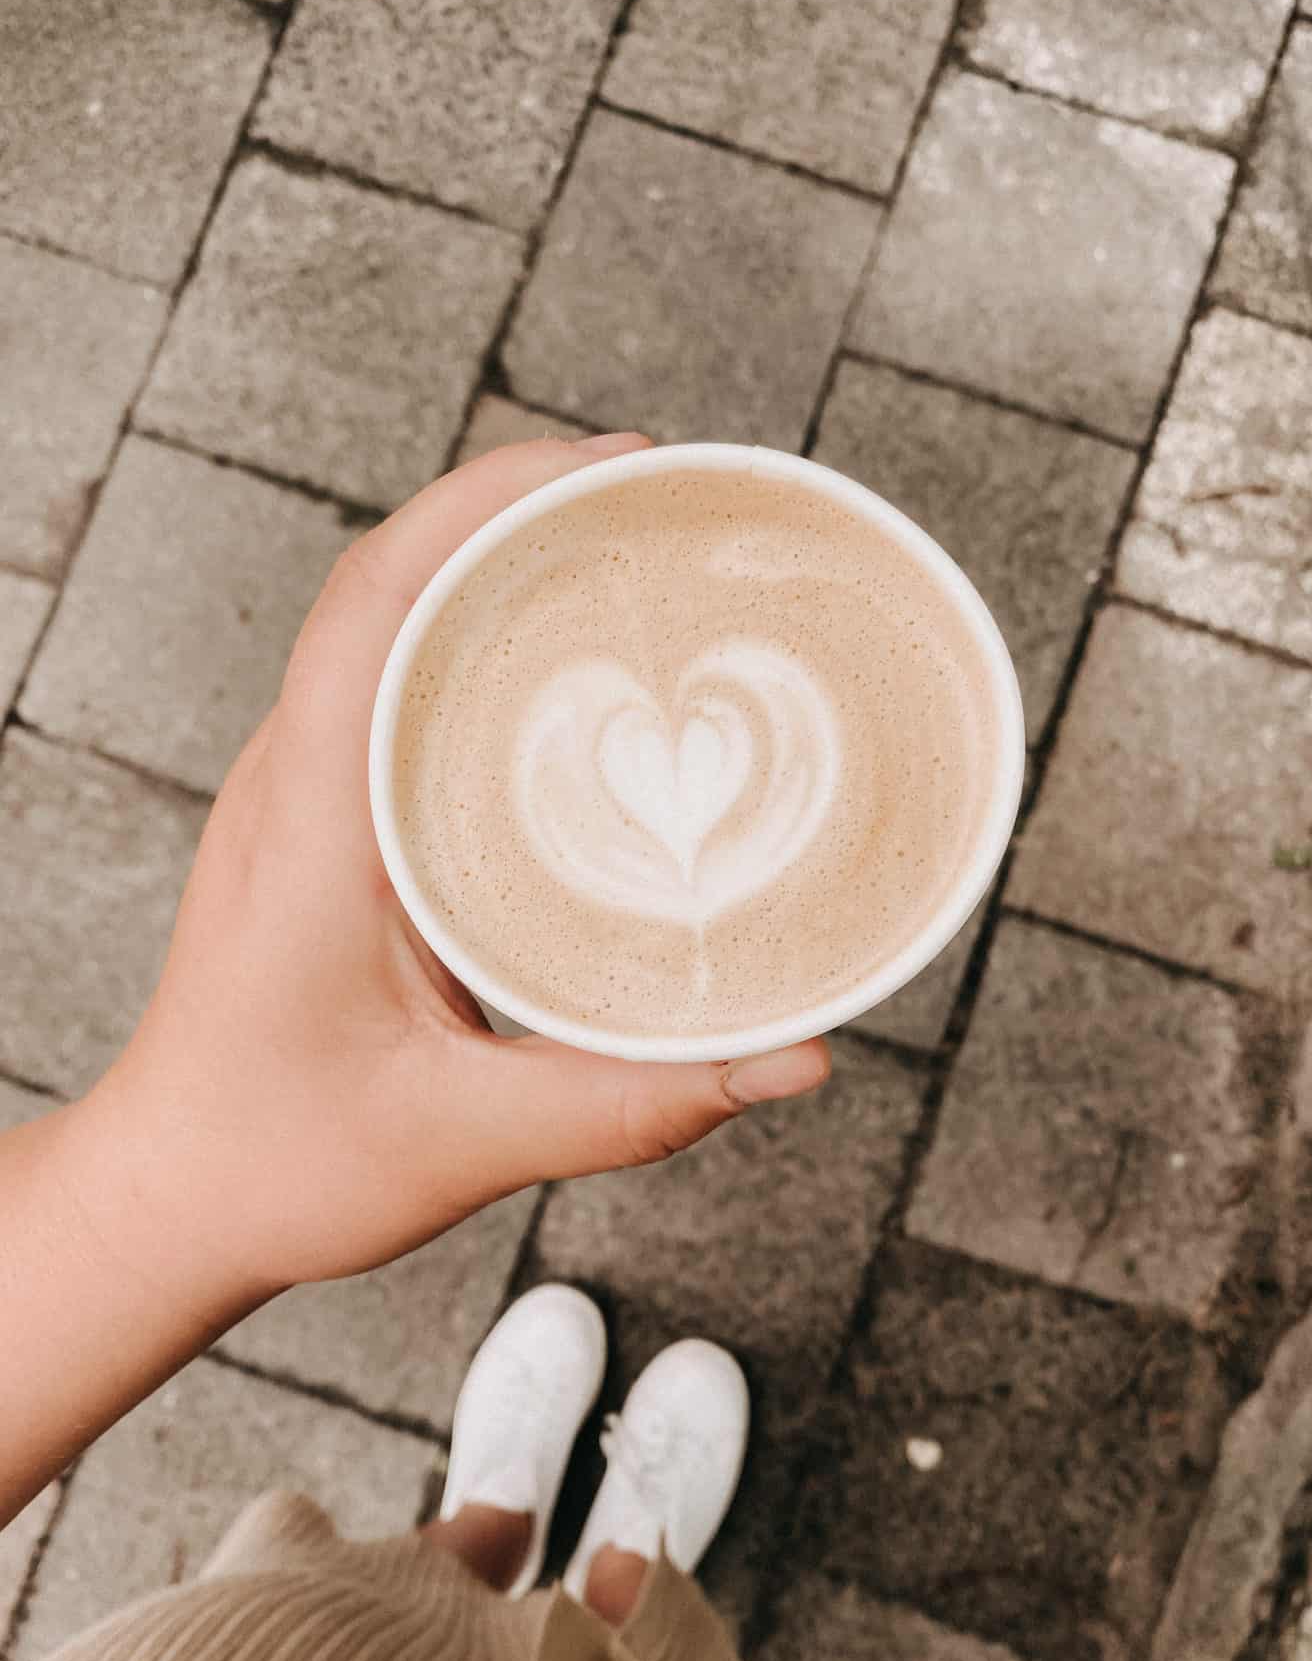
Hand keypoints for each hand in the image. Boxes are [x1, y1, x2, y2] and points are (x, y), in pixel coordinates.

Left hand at [83, 436, 828, 1299]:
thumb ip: (636, 1101)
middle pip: (390, 579)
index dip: (488, 501)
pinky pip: (387, 684)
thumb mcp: (469, 1139)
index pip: (378, 599)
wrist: (172, 1194)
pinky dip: (469, 637)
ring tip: (619, 550)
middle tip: (657, 496)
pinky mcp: (318, 822)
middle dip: (517, 506)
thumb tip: (790, 1058)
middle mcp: (292, 780)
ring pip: (382, 623)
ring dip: (489, 563)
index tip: (612, 466)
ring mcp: (296, 794)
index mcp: (313, 821)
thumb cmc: (281, 1162)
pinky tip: (555, 669)